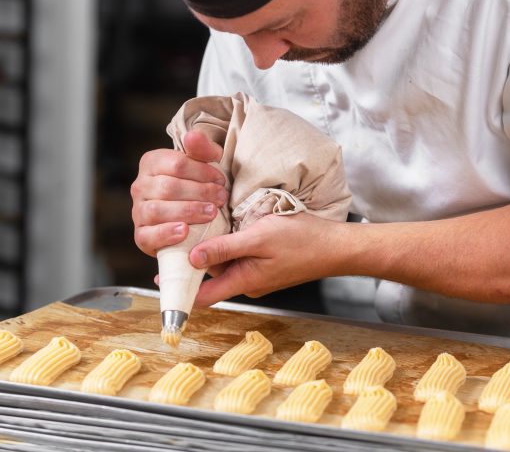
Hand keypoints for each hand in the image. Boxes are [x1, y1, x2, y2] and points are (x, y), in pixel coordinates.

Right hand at [131, 131, 227, 255]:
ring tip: (211, 213)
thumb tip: (193, 136)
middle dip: (200, 192)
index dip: (202, 172)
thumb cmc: (198, 184)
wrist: (192, 217)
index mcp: (152, 162)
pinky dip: (166, 234)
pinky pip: (148, 235)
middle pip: (168, 187)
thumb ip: (202, 149)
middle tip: (222, 198)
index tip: (221, 180)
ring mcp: (138, 211)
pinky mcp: (141, 236)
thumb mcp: (204, 164)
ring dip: (188, 212)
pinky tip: (185, 231)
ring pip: (157, 210)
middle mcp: (140, 186)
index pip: (176, 164)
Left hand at [188, 212, 353, 305]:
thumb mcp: (259, 238)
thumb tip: (193, 258)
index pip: (203, 296)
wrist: (336, 246)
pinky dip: (229, 245)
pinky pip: (240, 257)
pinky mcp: (266, 264)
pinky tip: (225, 227)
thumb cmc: (302, 240)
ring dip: (212, 249)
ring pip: (226, 264)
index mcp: (244, 281)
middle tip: (177, 237)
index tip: (160, 279)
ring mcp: (258, 274)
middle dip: (194, 261)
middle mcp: (248, 282)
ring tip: (198, 226)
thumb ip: (225, 248)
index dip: (180, 290)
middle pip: (212, 276)